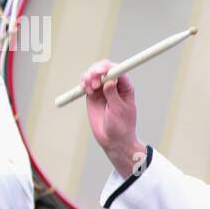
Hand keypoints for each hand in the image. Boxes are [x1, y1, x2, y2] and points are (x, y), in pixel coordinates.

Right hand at [81, 61, 145, 176]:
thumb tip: (109, 80)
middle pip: (104, 68)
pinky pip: (87, 83)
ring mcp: (103, 89)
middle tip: (92, 80)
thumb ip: (113, 95)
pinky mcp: (93, 94)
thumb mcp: (119, 111)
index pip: (118, 70)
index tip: (101, 72)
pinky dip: (84, 83)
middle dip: (96, 70)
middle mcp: (114, 85)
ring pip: (94, 74)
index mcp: (126, 87)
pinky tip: (86, 89)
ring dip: (89, 76)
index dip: (108, 68)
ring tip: (89, 88)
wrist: (113, 140)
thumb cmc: (122, 126)